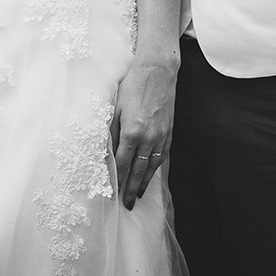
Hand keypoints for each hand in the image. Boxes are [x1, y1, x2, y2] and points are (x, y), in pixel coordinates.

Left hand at [110, 56, 177, 208]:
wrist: (158, 71)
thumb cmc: (132, 84)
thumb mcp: (115, 106)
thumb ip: (111, 131)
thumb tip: (105, 150)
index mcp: (131, 132)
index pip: (122, 163)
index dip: (117, 179)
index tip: (113, 192)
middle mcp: (148, 138)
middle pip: (138, 170)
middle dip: (131, 189)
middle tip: (126, 205)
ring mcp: (161, 136)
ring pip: (152, 166)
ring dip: (144, 182)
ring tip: (137, 195)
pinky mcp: (169, 131)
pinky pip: (162, 155)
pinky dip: (156, 168)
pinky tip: (151, 174)